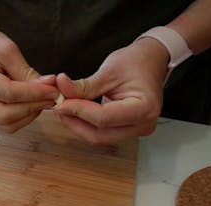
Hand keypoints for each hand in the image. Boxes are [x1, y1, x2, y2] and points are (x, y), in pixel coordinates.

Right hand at [0, 23, 57, 132]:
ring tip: (43, 99)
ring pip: (5, 124)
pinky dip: (22, 117)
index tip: (53, 89)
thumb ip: (25, 71)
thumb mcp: (7, 48)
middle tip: (52, 97)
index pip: (7, 93)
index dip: (34, 94)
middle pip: (4, 115)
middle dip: (32, 108)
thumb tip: (48, 88)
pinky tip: (32, 103)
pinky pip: (5, 124)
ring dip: (29, 115)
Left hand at [53, 38, 169, 144]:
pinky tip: (76, 112)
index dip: (78, 111)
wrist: (150, 62)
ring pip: (99, 138)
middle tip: (59, 106)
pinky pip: (102, 134)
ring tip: (66, 107)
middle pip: (100, 135)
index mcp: (144, 108)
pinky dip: (86, 125)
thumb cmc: (136, 63)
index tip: (60, 102)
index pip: (103, 118)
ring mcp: (136, 130)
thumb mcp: (108, 71)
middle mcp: (143, 125)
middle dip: (75, 122)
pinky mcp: (127, 130)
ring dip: (78, 125)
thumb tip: (60, 89)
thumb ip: (83, 86)